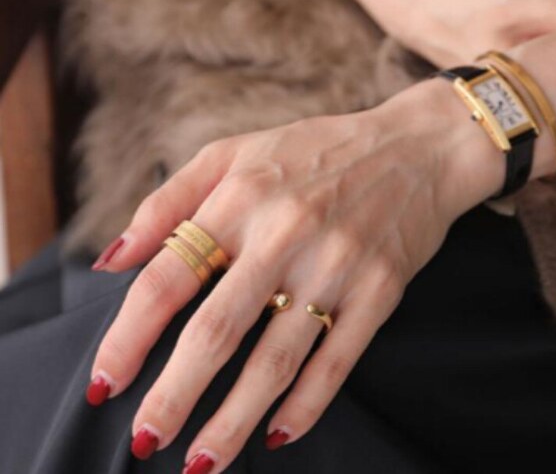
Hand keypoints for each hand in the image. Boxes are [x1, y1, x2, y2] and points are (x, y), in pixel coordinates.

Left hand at [86, 77, 501, 470]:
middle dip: (173, 396)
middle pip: (217, 330)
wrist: (416, 148)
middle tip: (143, 440)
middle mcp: (286, 232)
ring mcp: (337, 264)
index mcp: (242, 195)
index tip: (105, 383)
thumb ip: (168, 200)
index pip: (170, 276)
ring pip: (276, 360)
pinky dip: (306, 406)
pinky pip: (337, 361)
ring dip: (233, 421)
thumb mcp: (235, 151)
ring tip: (201, 463)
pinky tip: (278, 434)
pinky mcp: (379, 289)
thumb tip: (111, 262)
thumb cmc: (316, 150)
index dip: (128, 336)